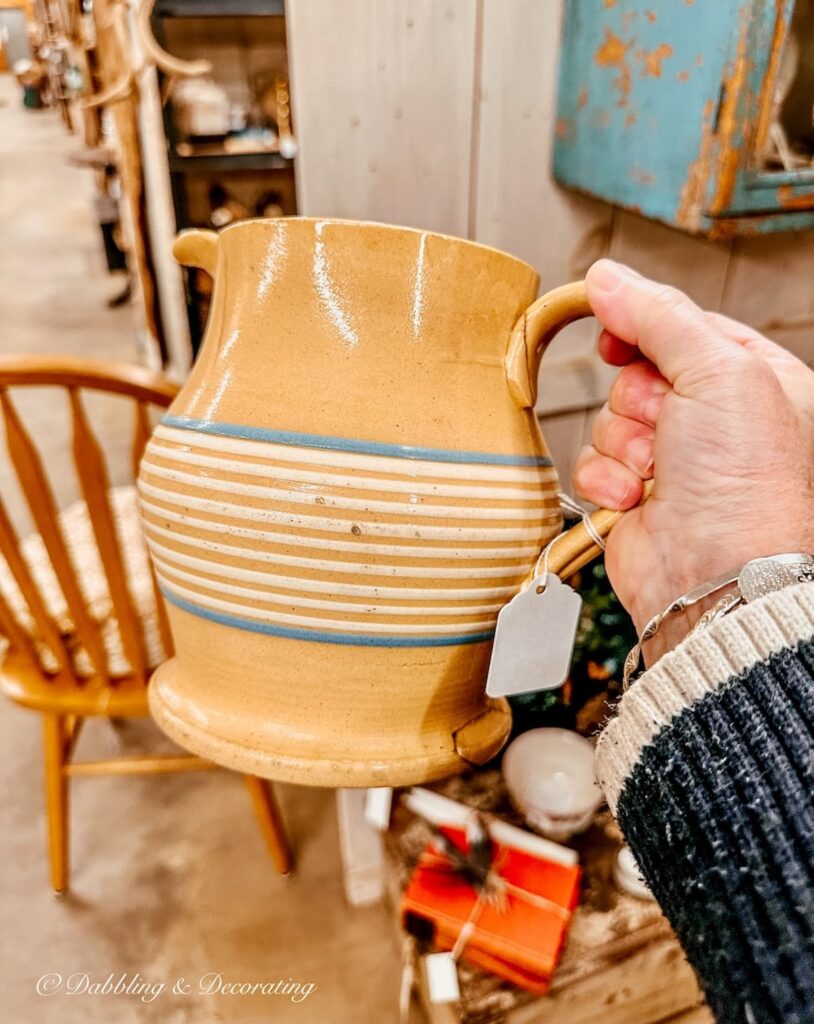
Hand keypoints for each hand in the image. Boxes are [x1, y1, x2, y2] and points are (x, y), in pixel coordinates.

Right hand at [573, 259, 813, 659]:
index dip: (644, 329)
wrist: (713, 574)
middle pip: (634, 373)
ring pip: (608, 417)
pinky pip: (592, 461)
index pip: (679, 327)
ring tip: (658, 472)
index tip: (618, 336)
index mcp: (750, 380)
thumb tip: (607, 277)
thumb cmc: (744, 484)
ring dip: (624, 444)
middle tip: (667, 426)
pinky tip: (638, 498)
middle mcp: (711, 418)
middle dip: (640, 401)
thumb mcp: (717, 370)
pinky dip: (607, 479)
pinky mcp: (632, 493)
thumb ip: (657, 316)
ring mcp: (670, 458)